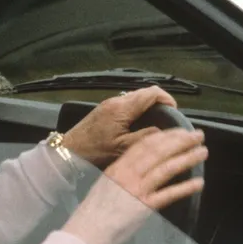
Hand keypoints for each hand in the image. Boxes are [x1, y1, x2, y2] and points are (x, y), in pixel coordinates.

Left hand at [58, 85, 178, 165]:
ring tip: (157, 120)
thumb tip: (162, 131)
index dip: (167, 99)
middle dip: (159, 101)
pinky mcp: (105, 109)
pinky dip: (138, 108)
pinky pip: (127, 102)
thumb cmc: (93, 151)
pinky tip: (139, 122)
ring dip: (148, 104)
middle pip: (144, 92)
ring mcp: (109, 103)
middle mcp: (116, 101)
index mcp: (122, 108)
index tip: (174, 110)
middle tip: (168, 116)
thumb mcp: (123, 148)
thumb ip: (145, 137)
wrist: (69, 151)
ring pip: (136, 96)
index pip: (151, 93)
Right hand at [59, 128, 205, 243]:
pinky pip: (168, 194)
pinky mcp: (144, 207)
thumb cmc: (93, 210)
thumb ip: (123, 172)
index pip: (145, 144)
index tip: (179, 131)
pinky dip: (185, 188)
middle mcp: (129, 174)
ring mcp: (137, 190)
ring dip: (187, 158)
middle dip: (181, 141)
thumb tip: (139, 164)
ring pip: (167, 168)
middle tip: (197, 135)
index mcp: (119, 166)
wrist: (86, 230)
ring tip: (202, 153)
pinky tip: (198, 183)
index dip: (165, 135)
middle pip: (159, 151)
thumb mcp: (106, 182)